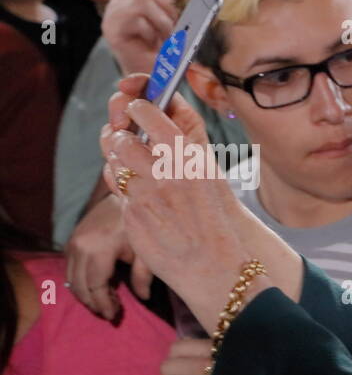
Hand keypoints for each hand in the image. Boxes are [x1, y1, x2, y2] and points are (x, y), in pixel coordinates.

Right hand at [65, 193, 149, 319]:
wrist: (125, 195)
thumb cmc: (140, 223)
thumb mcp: (147, 250)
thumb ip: (143, 276)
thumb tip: (143, 298)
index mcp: (99, 249)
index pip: (95, 286)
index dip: (103, 303)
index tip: (113, 315)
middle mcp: (80, 246)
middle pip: (80, 285)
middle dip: (93, 303)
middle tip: (108, 314)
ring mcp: (73, 242)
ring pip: (71, 278)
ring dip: (84, 294)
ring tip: (102, 303)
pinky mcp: (72, 239)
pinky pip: (70, 267)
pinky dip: (79, 281)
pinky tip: (95, 287)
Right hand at [100, 0, 176, 74]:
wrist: (157, 76)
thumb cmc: (170, 45)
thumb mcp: (182, 14)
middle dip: (168, 3)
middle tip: (178, 23)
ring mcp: (114, 9)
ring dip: (163, 19)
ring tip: (167, 36)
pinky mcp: (111, 26)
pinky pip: (135, 15)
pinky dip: (151, 30)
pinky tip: (153, 42)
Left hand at [100, 87, 256, 333]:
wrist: (215, 266)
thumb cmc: (215, 220)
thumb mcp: (210, 178)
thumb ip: (184, 151)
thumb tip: (157, 124)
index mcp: (188, 157)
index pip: (149, 114)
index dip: (136, 108)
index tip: (134, 109)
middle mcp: (166, 173)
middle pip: (122, 139)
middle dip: (120, 138)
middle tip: (125, 140)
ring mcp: (146, 195)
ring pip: (113, 164)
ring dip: (117, 162)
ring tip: (131, 169)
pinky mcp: (132, 216)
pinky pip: (117, 192)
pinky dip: (124, 191)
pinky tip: (140, 198)